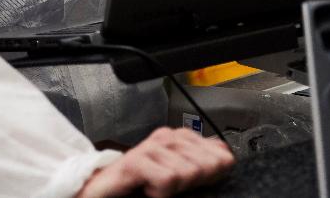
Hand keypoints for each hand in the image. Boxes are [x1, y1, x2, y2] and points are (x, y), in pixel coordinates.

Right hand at [76, 128, 233, 197]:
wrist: (103, 190)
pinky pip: (168, 179)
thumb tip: (226, 156)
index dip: (214, 173)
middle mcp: (166, 137)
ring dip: (173, 190)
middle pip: (205, 164)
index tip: (193, 183)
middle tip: (168, 186)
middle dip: (192, 183)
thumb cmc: (139, 184)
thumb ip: (200, 163)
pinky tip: (147, 190)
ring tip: (154, 187)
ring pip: (187, 172)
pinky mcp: (136, 161)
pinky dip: (160, 193)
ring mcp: (151, 147)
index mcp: (180, 138)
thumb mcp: (176, 174)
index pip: (219, 152)